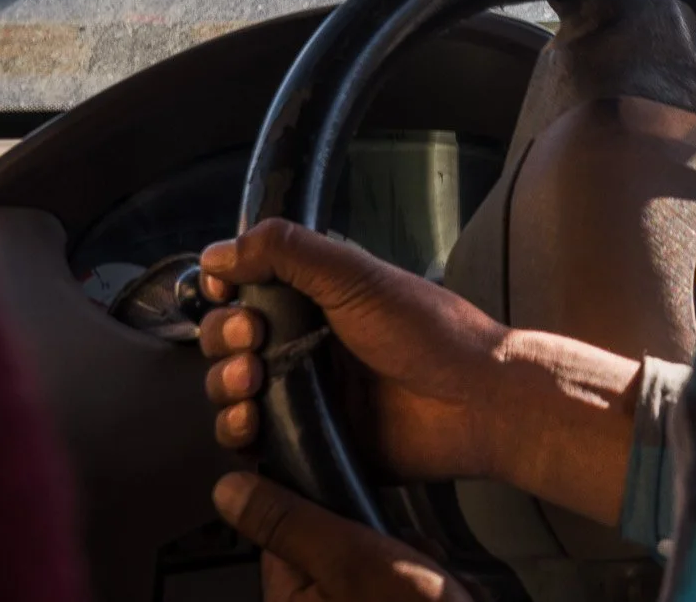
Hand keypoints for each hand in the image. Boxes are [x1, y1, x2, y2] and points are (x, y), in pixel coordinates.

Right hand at [199, 219, 510, 483]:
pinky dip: (238, 436)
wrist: (476, 404)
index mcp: (316, 299)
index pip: (245, 289)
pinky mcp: (308, 444)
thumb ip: (290, 253)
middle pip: (229, 339)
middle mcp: (305, 344)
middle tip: (252, 339)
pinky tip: (251, 426)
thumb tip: (219, 250)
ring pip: (232, 392)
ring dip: (224, 386)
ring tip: (251, 385)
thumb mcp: (358, 277)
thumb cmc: (428, 333)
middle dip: (224, 337)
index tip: (222, 288)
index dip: (225, 288)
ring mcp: (305, 396)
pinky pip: (253, 444)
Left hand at [214, 471, 468, 601]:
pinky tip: (437, 590)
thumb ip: (292, 522)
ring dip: (407, 555)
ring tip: (427, 578)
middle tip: (403, 553)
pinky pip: (400, 581)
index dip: (325, 504)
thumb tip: (230, 490)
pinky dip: (423, 579)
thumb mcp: (351, 562)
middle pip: (337, 539)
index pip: (286, 526)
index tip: (354, 503)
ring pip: (375, 558)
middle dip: (379, 535)